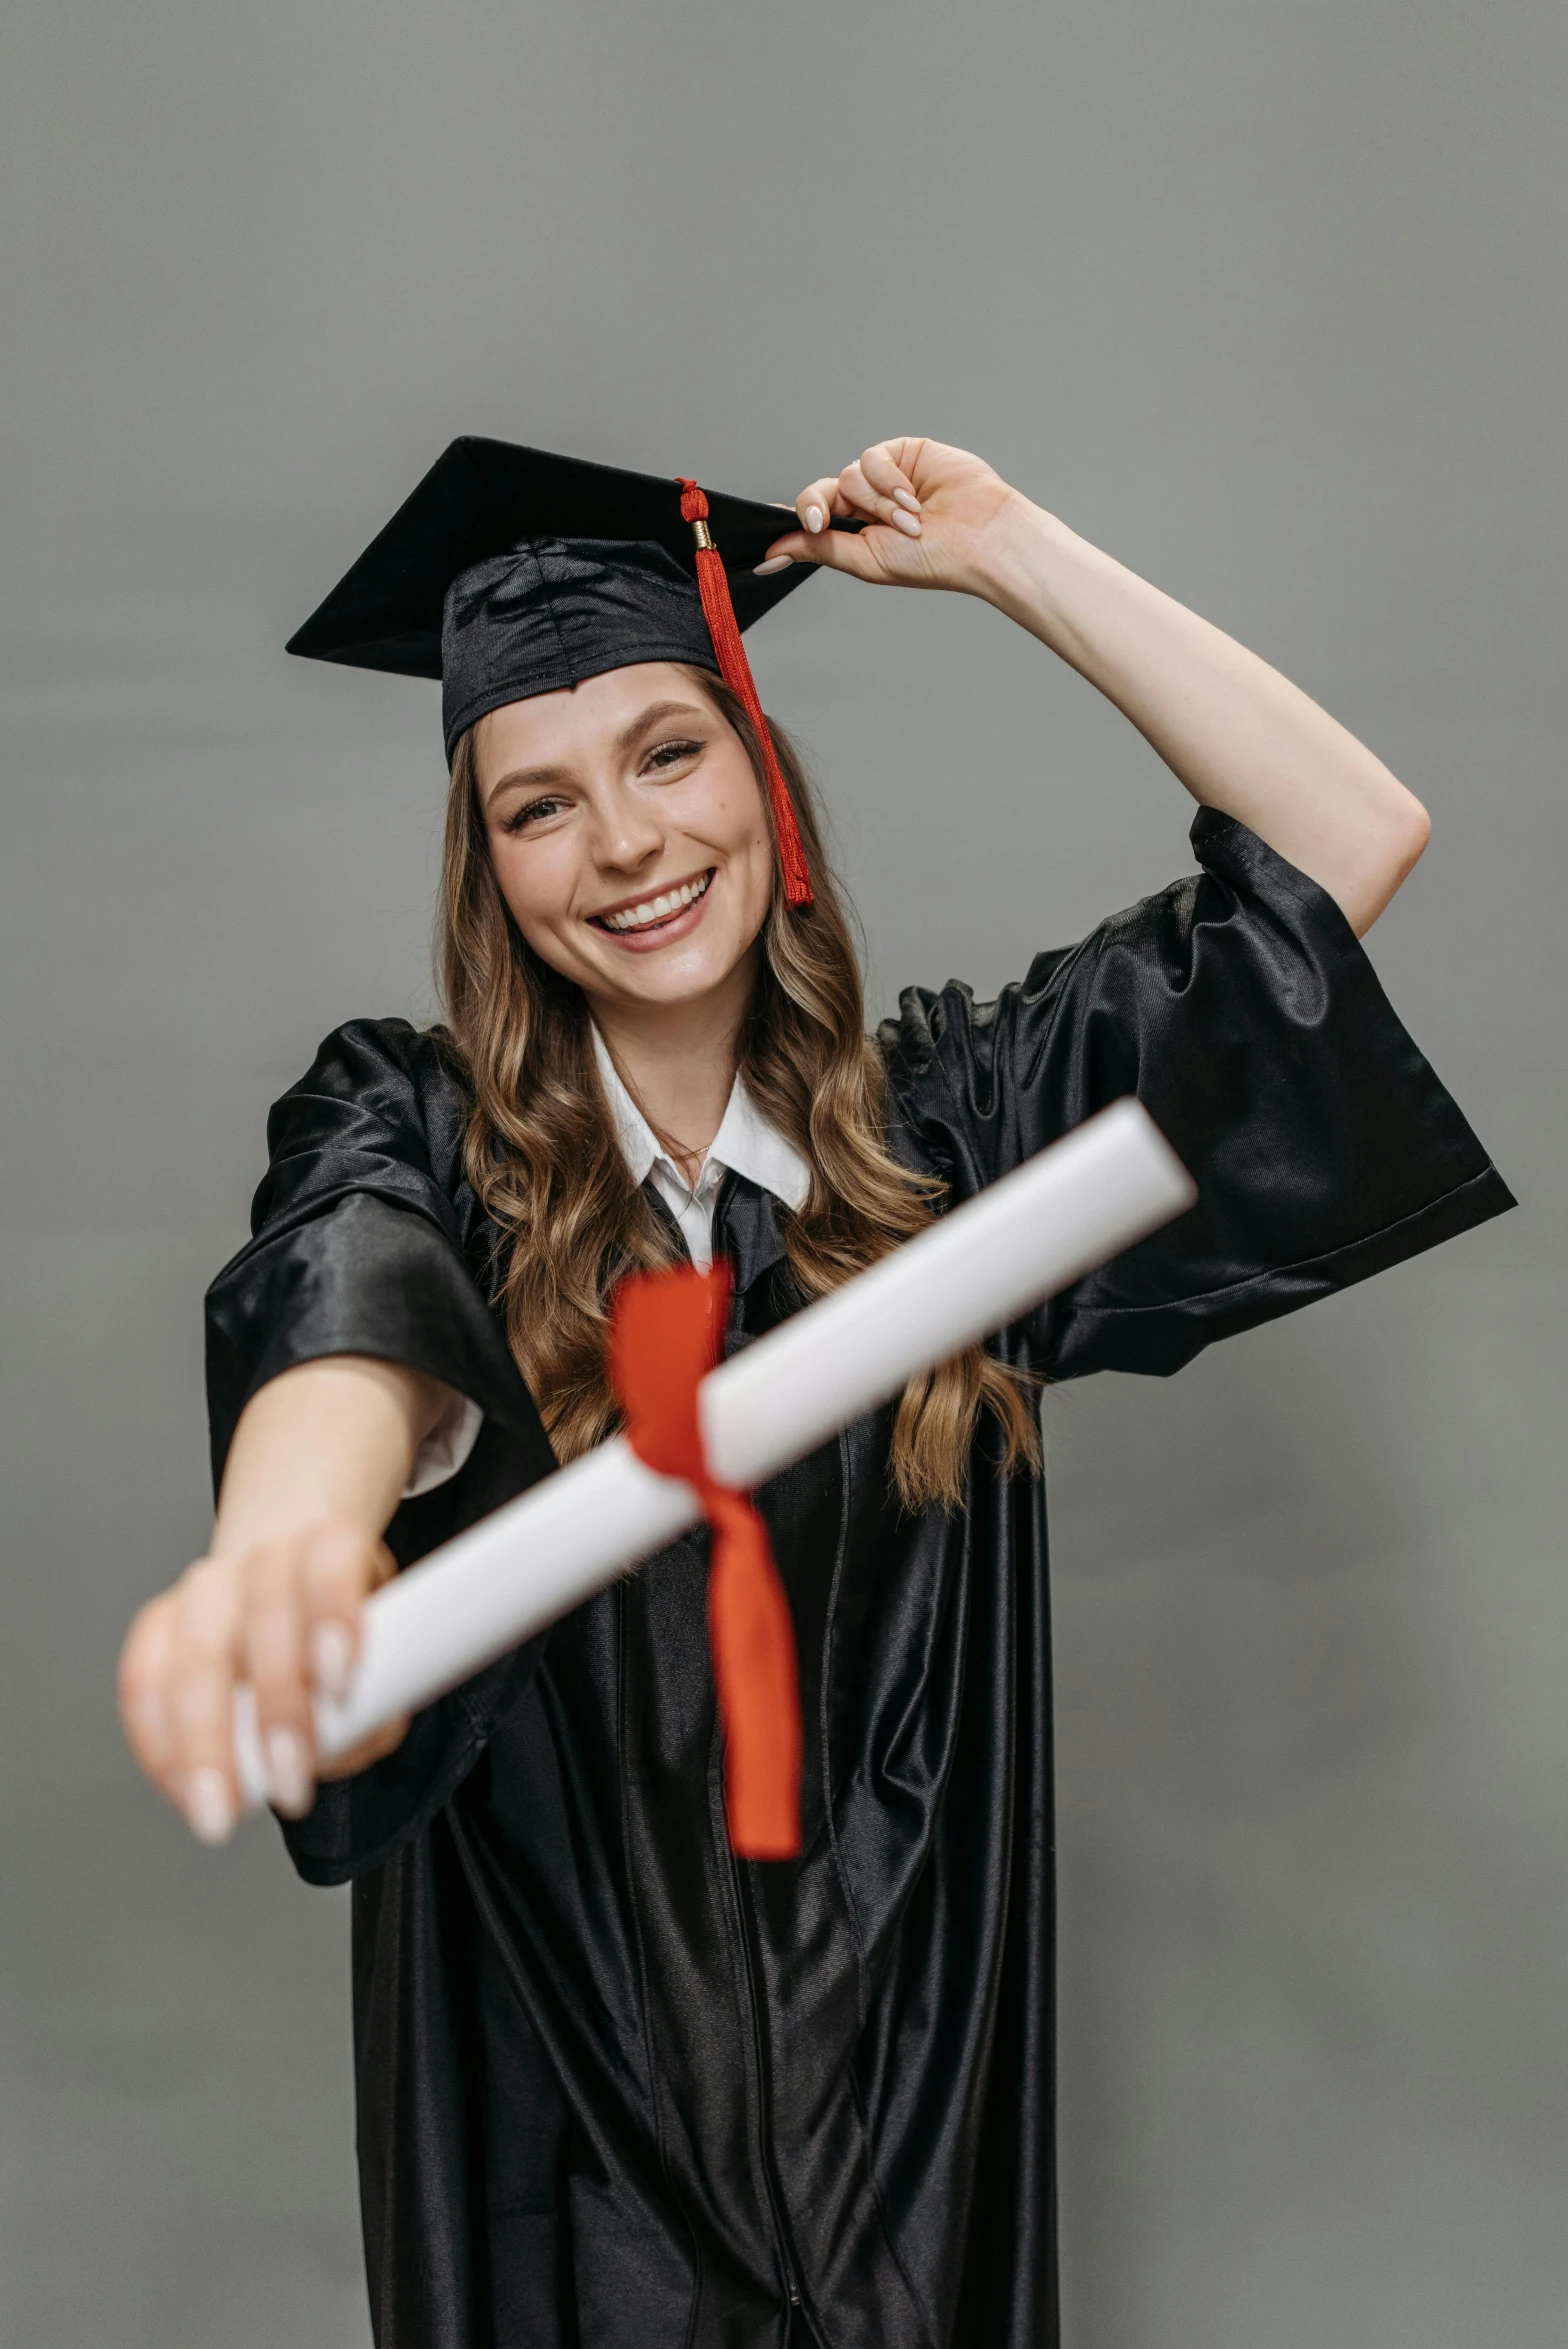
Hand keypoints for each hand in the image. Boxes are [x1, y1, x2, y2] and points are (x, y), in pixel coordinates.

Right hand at [116, 1519, 406, 1844]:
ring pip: (194, 1655)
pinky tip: (178, 1786)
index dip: (333, 1618)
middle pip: (260, 1615)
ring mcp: (204, 1590)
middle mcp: (263, 1558)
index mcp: (327, 1546)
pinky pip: (142, 1680)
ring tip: (223, 1808)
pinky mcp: (159, 1626)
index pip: (329, 1564)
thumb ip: (377, 1692)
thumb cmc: (343, 1623)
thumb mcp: (388, 1643)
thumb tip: (349, 1741)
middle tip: (291, 1783)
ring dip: (205, 1741)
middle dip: (275, 1707)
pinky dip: (157, 1741)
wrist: (295, 1573)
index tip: (341, 1684)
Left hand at [759, 437, 1025, 595]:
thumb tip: (773, 552)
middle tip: (823, 523)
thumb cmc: (932, 558)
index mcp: (855, 532)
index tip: (779, 537)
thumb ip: (819, 548)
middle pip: (820, 492)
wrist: (979, 538)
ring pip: (849, 476)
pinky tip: (912, 498)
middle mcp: (866, 503)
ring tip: (910, 522)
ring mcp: (883, 477)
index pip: (813, 519)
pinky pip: (872, 457)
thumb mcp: (865, 559)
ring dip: (876, 503)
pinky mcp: (902, 453)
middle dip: (823, 508)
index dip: (797, 521)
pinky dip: (888, 480)